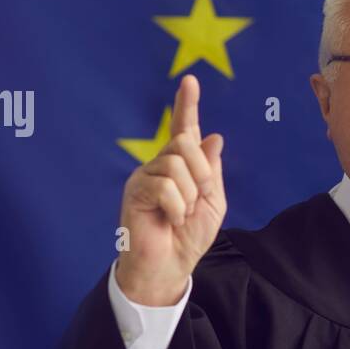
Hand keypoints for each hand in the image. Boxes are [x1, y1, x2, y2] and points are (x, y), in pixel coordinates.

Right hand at [115, 74, 226, 304]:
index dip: (187, 105)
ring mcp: (145, 176)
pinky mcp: (135, 192)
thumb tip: (214, 137)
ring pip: (176, 165)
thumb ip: (212, 171)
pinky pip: (164, 186)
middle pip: (185, 142)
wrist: (169, 267)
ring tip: (180, 215)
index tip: (190, 81)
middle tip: (198, 199)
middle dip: (201, 173)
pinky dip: (176, 207)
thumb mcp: (212, 203)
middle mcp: (160, 165)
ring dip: (189, 195)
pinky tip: (170, 220)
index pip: (184, 129)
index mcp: (181, 166)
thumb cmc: (189, 237)